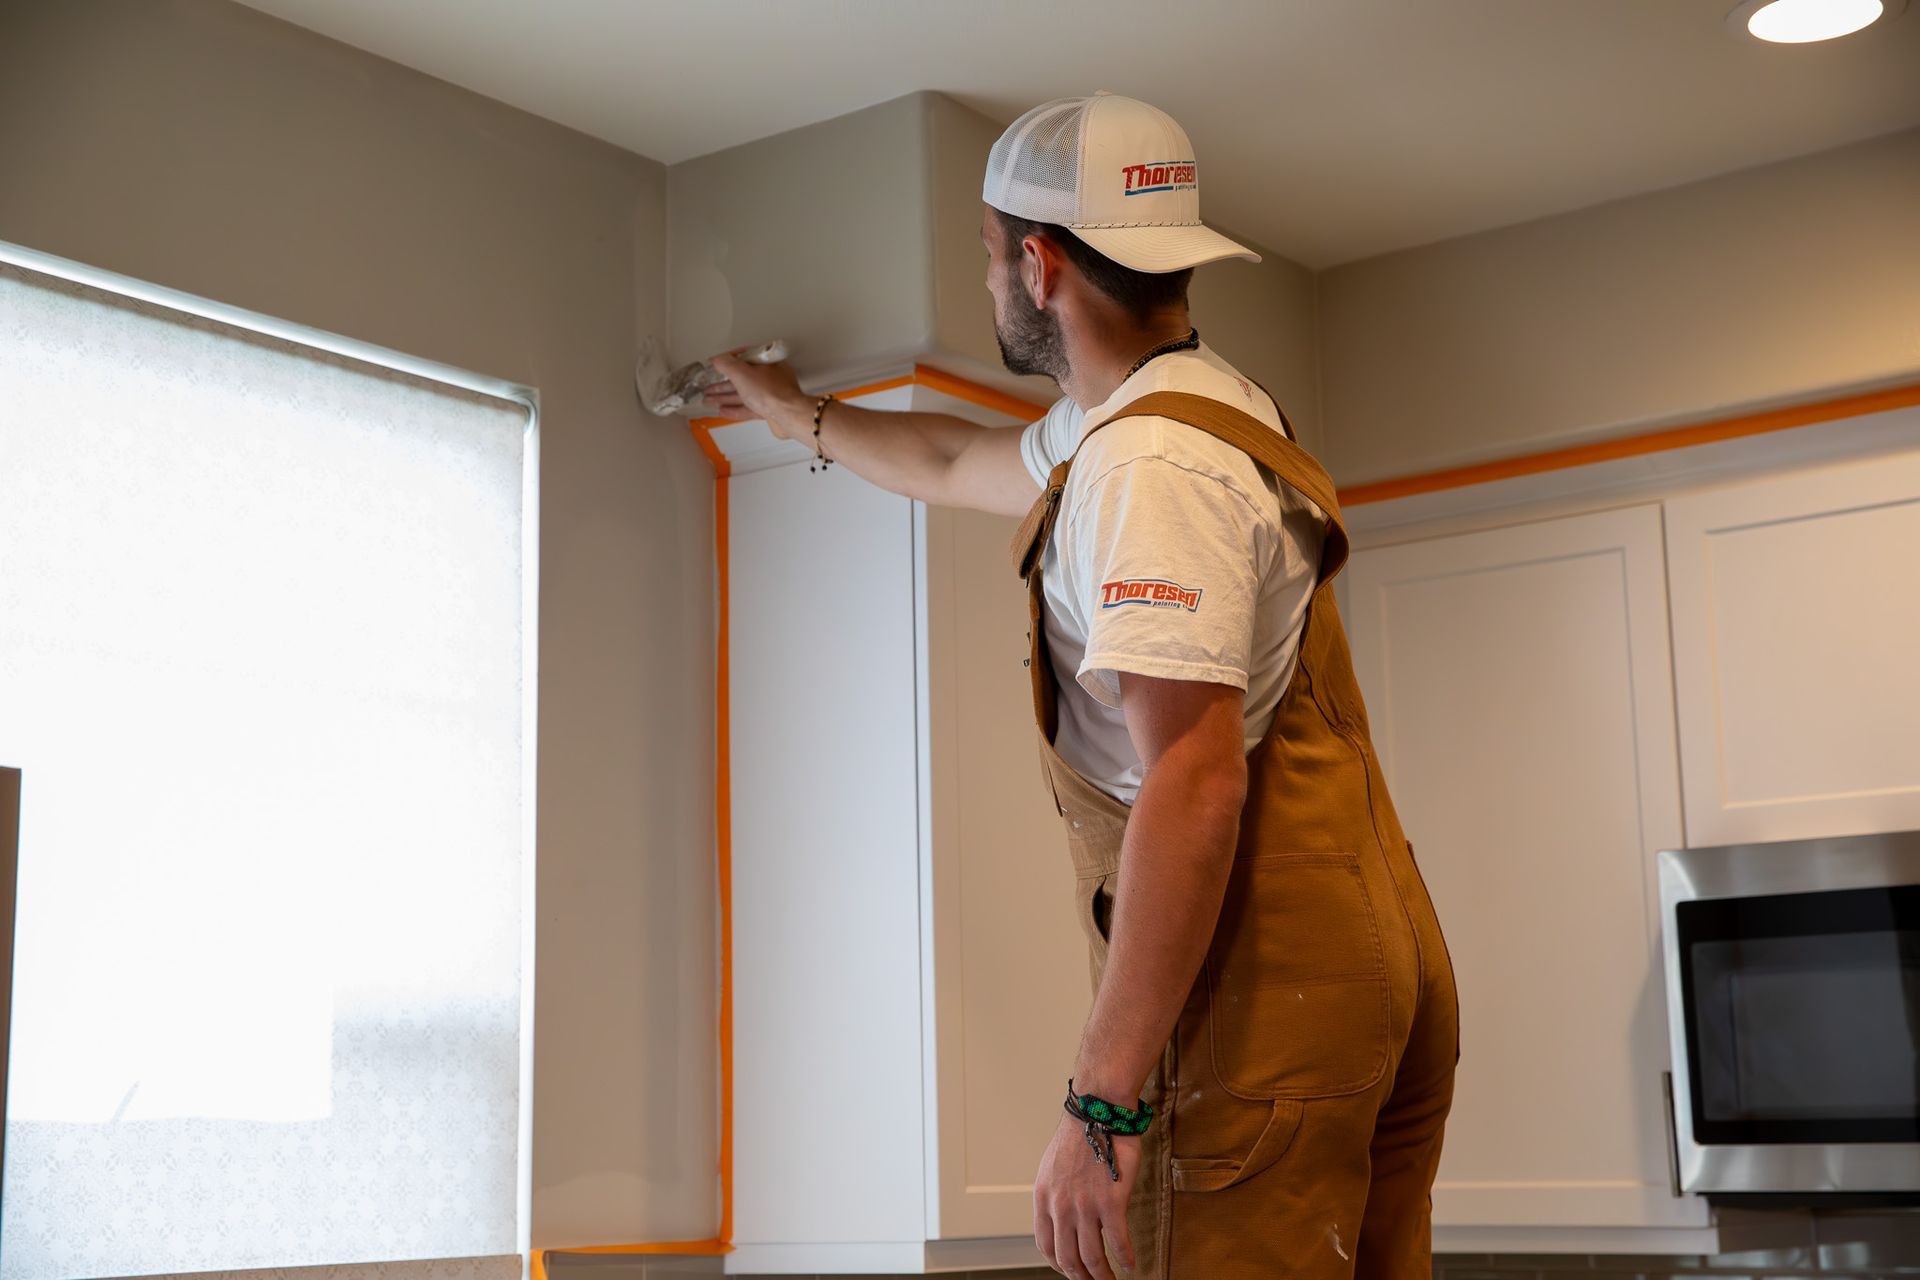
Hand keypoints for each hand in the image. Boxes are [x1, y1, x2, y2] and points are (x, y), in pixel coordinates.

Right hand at [705, 352, 807, 436]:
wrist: (788, 416)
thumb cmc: (772, 393)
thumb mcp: (742, 373)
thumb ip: (727, 364)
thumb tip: (718, 359)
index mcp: (766, 362)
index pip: (743, 357)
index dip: (726, 361)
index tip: (714, 365)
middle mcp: (770, 377)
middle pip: (741, 378)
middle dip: (722, 384)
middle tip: (708, 388)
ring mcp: (770, 394)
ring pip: (743, 394)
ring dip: (724, 397)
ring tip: (709, 400)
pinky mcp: (770, 410)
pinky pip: (749, 407)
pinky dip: (735, 409)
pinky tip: (724, 411)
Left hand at [1034, 1114, 1138, 1278]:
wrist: (1099, 1110)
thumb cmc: (1080, 1135)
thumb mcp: (1052, 1167)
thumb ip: (1054, 1194)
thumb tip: (1060, 1216)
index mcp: (1043, 1198)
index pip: (1045, 1246)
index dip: (1058, 1265)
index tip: (1070, 1271)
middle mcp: (1060, 1206)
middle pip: (1068, 1258)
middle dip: (1081, 1278)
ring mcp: (1085, 1206)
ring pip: (1092, 1257)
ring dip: (1103, 1276)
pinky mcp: (1111, 1202)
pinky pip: (1117, 1242)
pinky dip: (1126, 1259)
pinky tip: (1131, 1265)